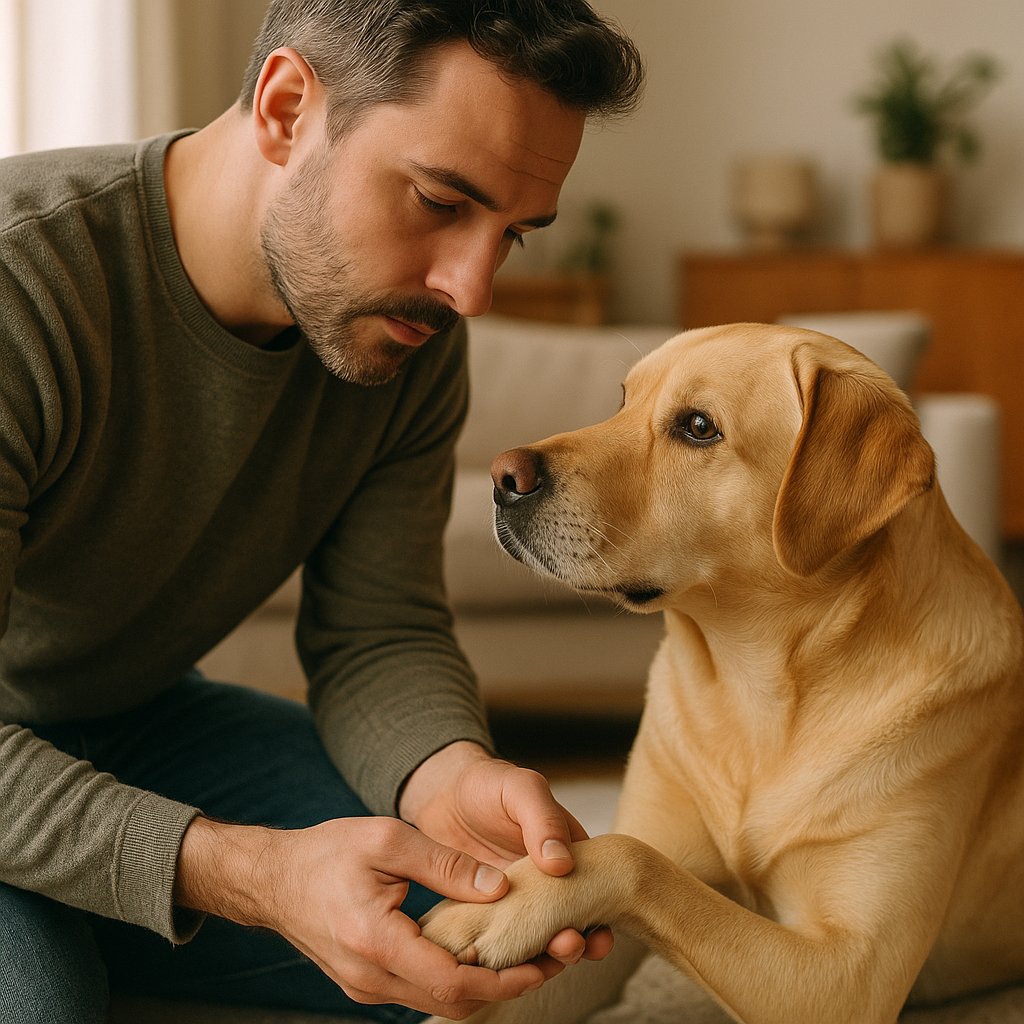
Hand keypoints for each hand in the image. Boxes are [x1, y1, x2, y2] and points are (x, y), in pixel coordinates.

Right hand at [175, 814, 563, 1016]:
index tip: (543, 962)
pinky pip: (420, 991)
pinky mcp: (366, 982)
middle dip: (506, 988)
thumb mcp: (388, 839)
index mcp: (378, 942)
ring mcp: (367, 987)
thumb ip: (444, 865)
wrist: (272, 879)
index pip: (455, 983)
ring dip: (483, 987)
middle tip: (549, 961)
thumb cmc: (327, 851)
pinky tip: (480, 952)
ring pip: (438, 1004)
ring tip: (525, 956)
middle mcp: (372, 979)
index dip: (506, 980)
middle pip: (453, 1005)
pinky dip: (455, 980)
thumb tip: (499, 886)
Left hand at [399, 742, 614, 966]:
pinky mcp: (486, 918)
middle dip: (576, 943)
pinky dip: (504, 956)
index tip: (599, 934)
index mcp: (568, 854)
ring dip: (544, 954)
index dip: (600, 915)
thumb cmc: (491, 786)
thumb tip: (563, 863)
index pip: (594, 890)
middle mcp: (548, 886)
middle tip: (569, 946)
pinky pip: (499, 944)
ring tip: (543, 955)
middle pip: (571, 922)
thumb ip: (544, 818)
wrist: (443, 795)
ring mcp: (517, 905)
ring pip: (537, 939)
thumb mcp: (522, 789)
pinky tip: (503, 963)